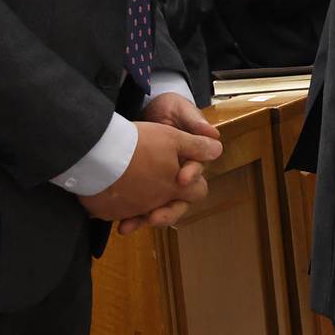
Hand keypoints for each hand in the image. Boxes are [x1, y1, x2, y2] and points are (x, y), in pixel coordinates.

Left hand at [81, 119, 220, 231]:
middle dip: (170, 209)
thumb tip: (214, 136)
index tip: (181, 178)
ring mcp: (161, 185)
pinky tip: (120, 224)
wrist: (140, 112)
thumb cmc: (167, 109)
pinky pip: (141, 208)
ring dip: (147, 219)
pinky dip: (131, 217)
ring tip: (130, 225)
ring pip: (161, 208)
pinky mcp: (143, 190)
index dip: (191, 175)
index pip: (197, 171)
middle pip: (182, 199)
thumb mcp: (178, 109)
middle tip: (155, 216)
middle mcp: (179, 176)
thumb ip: (193, 121)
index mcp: (193, 158)